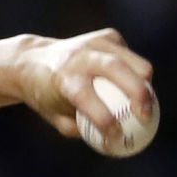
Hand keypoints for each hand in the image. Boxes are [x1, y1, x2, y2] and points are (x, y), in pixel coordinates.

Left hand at [15, 28, 154, 139]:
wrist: (30, 60)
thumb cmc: (45, 95)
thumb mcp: (55, 116)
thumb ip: (80, 129)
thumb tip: (113, 139)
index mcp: (63, 78)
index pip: (87, 99)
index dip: (105, 121)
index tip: (116, 138)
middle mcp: (80, 56)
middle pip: (118, 69)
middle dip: (139, 94)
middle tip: (146, 117)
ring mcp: (96, 42)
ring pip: (134, 61)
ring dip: (145, 84)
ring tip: (144, 104)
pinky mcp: (108, 36)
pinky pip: (130, 57)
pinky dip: (135, 72)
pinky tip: (125, 83)